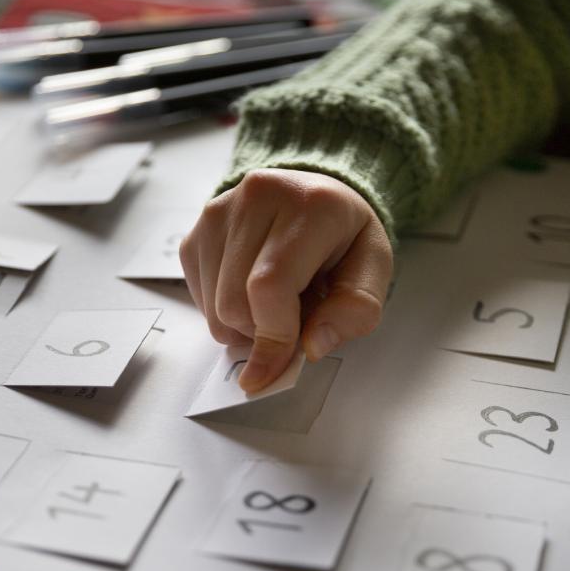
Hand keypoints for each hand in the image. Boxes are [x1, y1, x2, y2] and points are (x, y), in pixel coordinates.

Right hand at [181, 169, 392, 392]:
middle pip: (234, 303)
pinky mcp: (195, 232)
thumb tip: (311, 346)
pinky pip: (200, 299)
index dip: (271, 339)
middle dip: (262, 333)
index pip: (269, 285)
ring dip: (245, 324)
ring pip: (213, 307)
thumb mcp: (374, 268)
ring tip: (277, 298)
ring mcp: (218, 213)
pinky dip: (227, 311)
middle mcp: (256, 197)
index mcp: (309, 205)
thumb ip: (356, 308)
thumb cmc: (344, 237)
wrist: (313, 196)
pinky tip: (251, 289)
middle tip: (295, 317)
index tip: (271, 374)